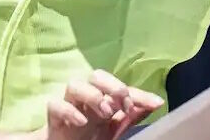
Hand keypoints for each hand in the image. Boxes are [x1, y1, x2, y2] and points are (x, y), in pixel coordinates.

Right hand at [44, 70, 163, 139]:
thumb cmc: (91, 137)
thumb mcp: (116, 129)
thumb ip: (132, 117)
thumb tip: (157, 102)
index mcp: (103, 99)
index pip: (122, 89)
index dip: (140, 94)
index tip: (155, 103)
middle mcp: (86, 97)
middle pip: (96, 75)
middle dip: (112, 85)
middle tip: (124, 104)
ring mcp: (69, 105)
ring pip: (74, 84)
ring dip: (92, 95)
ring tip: (105, 112)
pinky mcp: (53, 117)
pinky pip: (54, 104)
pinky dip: (68, 110)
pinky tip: (81, 121)